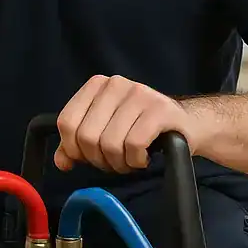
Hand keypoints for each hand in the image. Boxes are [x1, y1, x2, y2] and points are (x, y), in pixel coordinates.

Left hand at [53, 75, 198, 172]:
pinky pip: (134, 145)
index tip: (87, 157)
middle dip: (98, 159)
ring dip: (119, 163)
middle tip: (114, 161)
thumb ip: (77, 145)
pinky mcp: (160, 110)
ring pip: (110, 144)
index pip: (67, 122)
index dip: (73, 148)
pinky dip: (136, 160)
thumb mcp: (104, 131)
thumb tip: (62, 162)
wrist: (185, 124)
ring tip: (130, 160)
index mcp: (96, 85)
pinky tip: (143, 157)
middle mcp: (116, 84)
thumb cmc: (139, 128)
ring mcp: (139, 94)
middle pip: (87, 136)